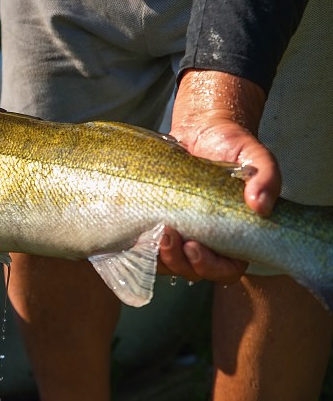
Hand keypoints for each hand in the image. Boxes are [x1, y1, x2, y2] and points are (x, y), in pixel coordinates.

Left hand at [157, 69, 280, 282]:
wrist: (202, 130)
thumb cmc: (233, 146)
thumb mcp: (256, 157)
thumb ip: (266, 178)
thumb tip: (261, 206)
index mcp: (235, 236)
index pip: (226, 269)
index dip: (210, 266)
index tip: (194, 246)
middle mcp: (208, 242)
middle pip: (191, 270)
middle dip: (177, 261)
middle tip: (167, 235)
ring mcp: (180, 234)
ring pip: (166, 263)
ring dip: (157, 256)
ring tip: (152, 232)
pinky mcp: (156, 222)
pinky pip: (146, 247)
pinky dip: (138, 247)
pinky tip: (134, 234)